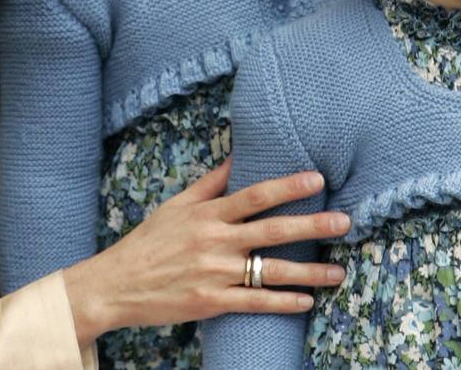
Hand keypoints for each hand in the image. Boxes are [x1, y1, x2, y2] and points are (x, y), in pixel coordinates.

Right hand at [60, 160, 349, 346]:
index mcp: (207, 214)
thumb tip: (237, 157)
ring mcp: (215, 274)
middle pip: (272, 231)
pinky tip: (305, 301)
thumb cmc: (148, 242)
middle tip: (345, 222)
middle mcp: (214, 241)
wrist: (116, 284)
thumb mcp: (176, 206)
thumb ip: (210, 184)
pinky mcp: (212, 303)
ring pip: (271, 272)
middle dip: (312, 226)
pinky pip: (256, 304)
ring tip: (338, 272)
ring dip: (309, 273)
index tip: (317, 178)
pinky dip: (282, 303)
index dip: (287, 185)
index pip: (254, 195)